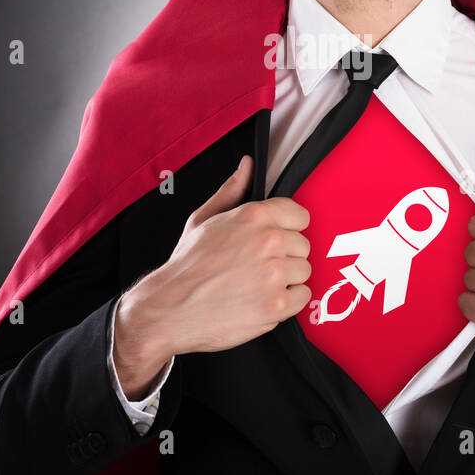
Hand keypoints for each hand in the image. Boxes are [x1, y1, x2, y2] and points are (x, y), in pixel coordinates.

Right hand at [118, 155, 312, 366]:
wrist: (170, 308)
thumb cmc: (187, 266)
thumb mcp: (203, 219)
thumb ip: (232, 190)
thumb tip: (248, 165)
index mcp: (254, 215)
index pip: (300, 215)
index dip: (287, 228)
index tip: (274, 240)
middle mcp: (268, 241)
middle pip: (303, 245)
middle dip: (284, 256)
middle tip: (257, 266)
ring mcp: (274, 274)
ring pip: (303, 271)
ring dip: (286, 279)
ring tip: (257, 283)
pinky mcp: (277, 304)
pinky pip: (303, 296)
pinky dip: (287, 301)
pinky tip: (262, 299)